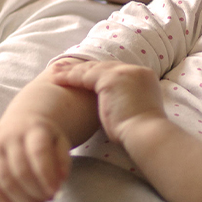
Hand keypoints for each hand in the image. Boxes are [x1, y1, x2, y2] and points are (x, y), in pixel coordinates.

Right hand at [0, 114, 71, 201]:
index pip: (38, 151)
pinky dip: (1, 201)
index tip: (55, 193)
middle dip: (36, 192)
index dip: (46, 174)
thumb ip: (63, 160)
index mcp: (34, 129)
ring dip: (22, 200)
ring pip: (4, 179)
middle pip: (21, 169)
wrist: (21, 125)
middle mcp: (10, 136)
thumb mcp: (60, 143)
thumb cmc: (44, 140)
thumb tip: (61, 180)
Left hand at [50, 60, 165, 144]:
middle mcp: (135, 70)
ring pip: (91, 69)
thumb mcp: (134, 110)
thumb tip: (114, 106)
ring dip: (71, 71)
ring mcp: (124, 72)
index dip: (97, 73)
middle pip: (103, 67)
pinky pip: (85, 75)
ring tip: (54, 73)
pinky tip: (57, 80)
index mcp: (144, 77)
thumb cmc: (140, 132)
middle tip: (64, 69)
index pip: (115, 72)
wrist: (146, 134)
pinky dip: (69, 77)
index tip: (83, 75)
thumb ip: (125, 101)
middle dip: (82, 69)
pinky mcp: (111, 79)